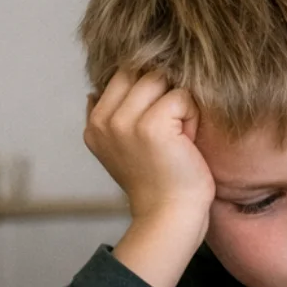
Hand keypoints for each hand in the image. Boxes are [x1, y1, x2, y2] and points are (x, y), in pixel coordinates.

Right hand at [86, 69, 214, 225]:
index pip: (123, 73)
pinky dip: (192, 116)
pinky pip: (181, 96)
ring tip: (178, 135)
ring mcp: (124, 122)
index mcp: (95, 123)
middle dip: (164, 90)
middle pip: (140, 70)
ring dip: (179, 103)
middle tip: (172, 128)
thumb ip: (112, 115)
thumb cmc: (158, 180)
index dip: (150, 89)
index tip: (158, 125)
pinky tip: (187, 142)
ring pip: (161, 79)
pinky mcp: (150, 125)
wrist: (169, 215)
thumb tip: (97, 87)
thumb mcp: (122, 146)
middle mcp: (103, 120)